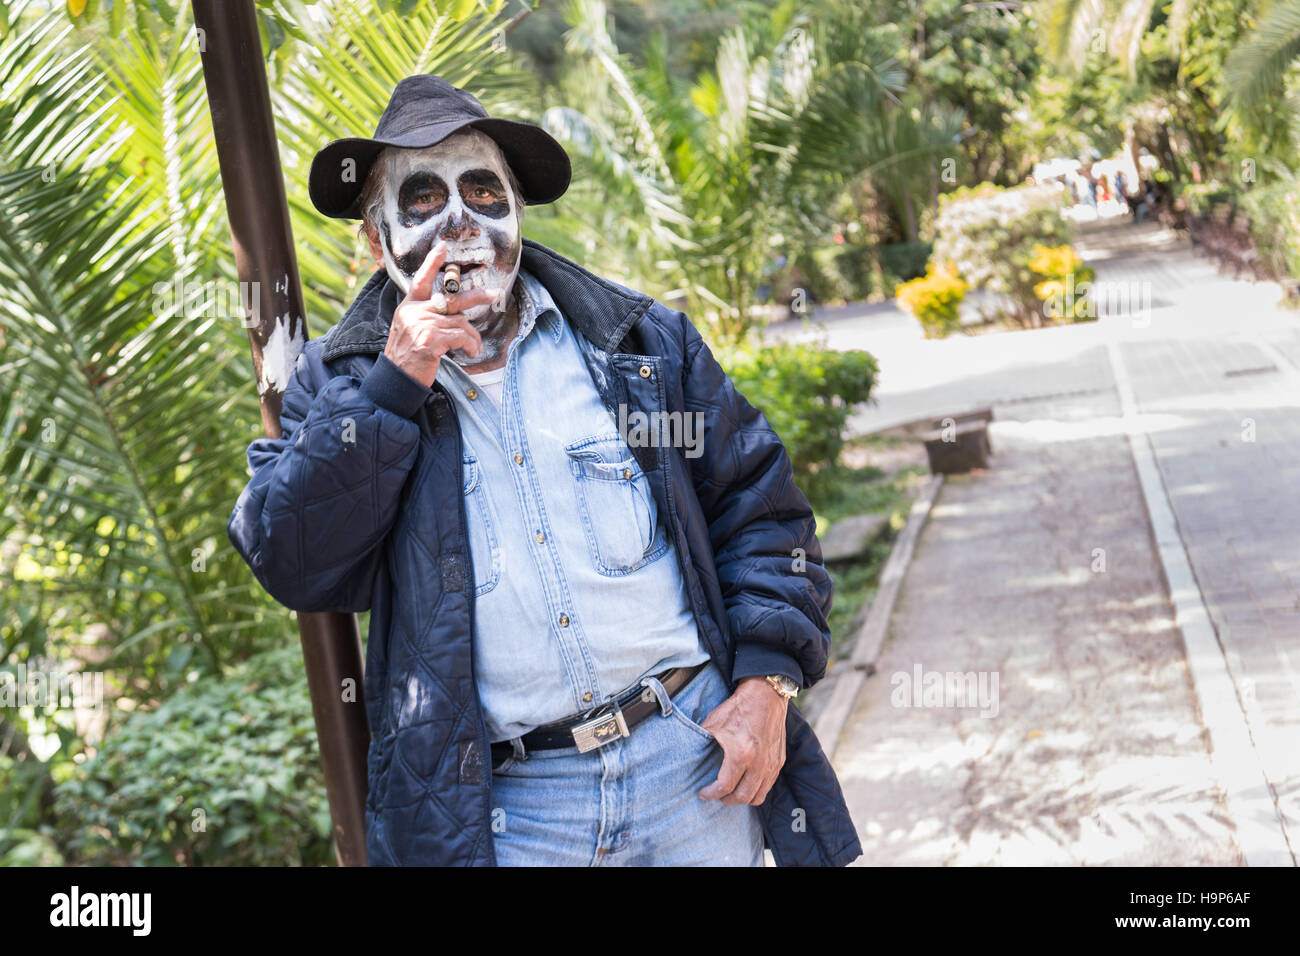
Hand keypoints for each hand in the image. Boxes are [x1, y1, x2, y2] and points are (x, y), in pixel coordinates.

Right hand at [383, 241, 500, 387]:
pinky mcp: (430, 340)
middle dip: (476, 296)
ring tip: (474, 348)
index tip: (443, 248)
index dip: (432, 263)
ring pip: (461, 323)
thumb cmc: (407, 357)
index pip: (421, 281)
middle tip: (494, 294)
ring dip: (472, 337)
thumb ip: (427, 316)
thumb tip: (455, 314)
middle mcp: (415, 312)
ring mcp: (422, 325)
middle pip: (452, 299)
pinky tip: (470, 353)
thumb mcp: (410, 330)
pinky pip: (461, 337)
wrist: (396, 379)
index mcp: (409, 307)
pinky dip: (470, 345)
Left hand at [698, 677, 787, 805]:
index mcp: (741, 754)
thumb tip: (686, 754)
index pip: (725, 786)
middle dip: (726, 800)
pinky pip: (768, 785)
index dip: (711, 794)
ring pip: (758, 796)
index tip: (703, 793)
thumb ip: (700, 741)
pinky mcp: (779, 760)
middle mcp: (759, 763)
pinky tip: (745, 783)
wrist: (766, 694)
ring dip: (742, 798)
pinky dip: (756, 790)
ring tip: (731, 792)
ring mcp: (771, 763)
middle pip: (742, 796)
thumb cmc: (738, 708)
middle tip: (716, 795)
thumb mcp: (713, 723)